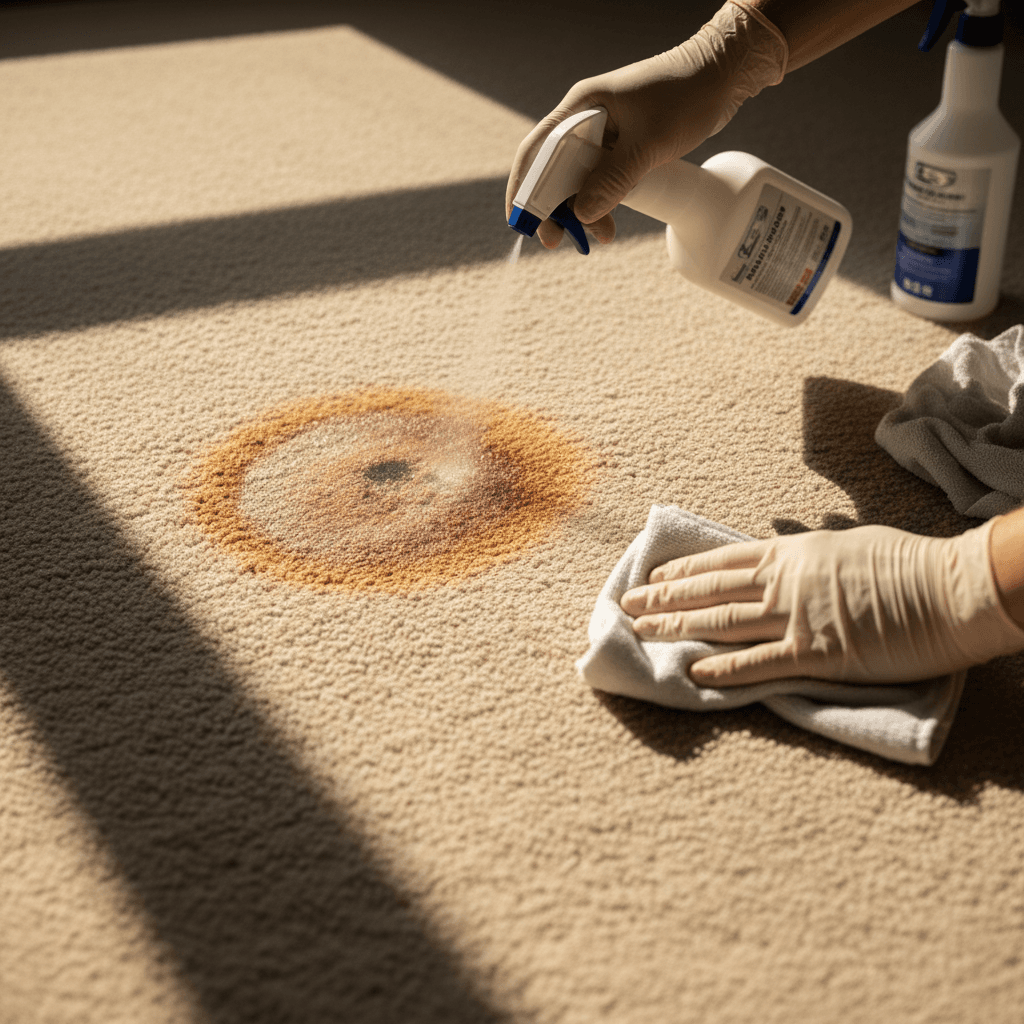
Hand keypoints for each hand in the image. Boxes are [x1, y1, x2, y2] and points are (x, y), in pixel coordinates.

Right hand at [505, 1, 786, 248]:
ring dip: (583, 209)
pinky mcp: (624, 143)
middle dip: (554, 208)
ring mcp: (605, 131)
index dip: (524, 188)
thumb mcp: (648, 144)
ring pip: (581, 177)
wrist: (722, 76)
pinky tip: (611, 222)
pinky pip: (603, 177)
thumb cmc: (685, 97)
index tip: (521, 222)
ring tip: (597, 237)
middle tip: (556, 241)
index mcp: (580, 107)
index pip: (537, 151)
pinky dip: (604, 200)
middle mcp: (586, 118)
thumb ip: (613, 179)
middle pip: (555, 169)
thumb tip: (582, 214)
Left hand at [620, 520, 1023, 686]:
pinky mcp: (817, 655)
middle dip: (664, 599)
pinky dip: (724, 670)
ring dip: (677, 629)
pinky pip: (760, 664)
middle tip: (626, 605)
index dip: (682, 571)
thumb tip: (785, 548)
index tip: (653, 577)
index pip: (722, 562)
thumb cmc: (908, 563)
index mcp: (791, 553)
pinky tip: (693, 672)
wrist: (952, 589)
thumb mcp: (847, 543)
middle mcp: (784, 582)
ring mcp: (797, 617)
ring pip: (722, 624)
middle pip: (710, 591)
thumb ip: (808, 552)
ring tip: (641, 632)